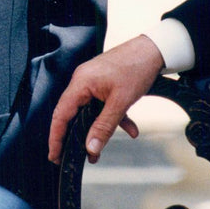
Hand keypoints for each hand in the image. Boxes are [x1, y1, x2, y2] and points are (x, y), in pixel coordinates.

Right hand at [47, 34, 164, 164]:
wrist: (155, 50)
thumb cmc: (136, 68)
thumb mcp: (121, 102)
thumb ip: (104, 126)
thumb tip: (91, 148)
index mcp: (80, 83)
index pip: (61, 115)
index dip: (55, 137)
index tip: (54, 156)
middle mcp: (82, 82)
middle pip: (72, 115)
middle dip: (75, 138)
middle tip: (72, 158)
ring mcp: (92, 82)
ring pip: (89, 112)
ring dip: (96, 130)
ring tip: (99, 151)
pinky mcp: (103, 84)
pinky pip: (102, 105)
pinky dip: (112, 118)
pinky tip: (130, 129)